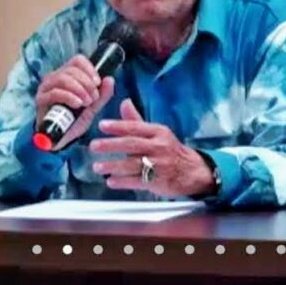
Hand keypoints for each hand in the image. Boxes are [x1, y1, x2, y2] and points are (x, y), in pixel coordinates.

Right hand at [35, 55, 114, 150]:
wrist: (61, 139)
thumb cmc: (74, 120)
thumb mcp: (92, 107)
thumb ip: (102, 95)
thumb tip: (110, 79)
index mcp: (67, 75)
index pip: (77, 60)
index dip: (89, 69)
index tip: (98, 82)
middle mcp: (55, 77)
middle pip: (72, 69)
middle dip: (86, 83)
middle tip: (94, 97)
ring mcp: (46, 87)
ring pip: (63, 78)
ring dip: (79, 89)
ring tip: (87, 102)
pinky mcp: (41, 99)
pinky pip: (55, 92)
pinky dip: (69, 97)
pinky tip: (77, 104)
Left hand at [89, 99, 214, 197]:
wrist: (191, 171)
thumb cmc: (169, 149)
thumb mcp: (156, 132)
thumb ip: (136, 121)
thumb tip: (124, 102)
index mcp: (157, 132)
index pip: (135, 127)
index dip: (118, 126)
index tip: (102, 125)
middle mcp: (159, 146)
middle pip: (132, 144)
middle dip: (111, 145)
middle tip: (94, 146)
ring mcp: (159, 164)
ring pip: (133, 164)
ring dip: (114, 165)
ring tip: (97, 166)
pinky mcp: (159, 181)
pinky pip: (138, 181)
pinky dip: (123, 182)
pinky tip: (110, 181)